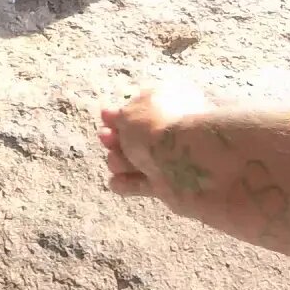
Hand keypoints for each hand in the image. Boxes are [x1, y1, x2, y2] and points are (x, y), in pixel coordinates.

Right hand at [98, 82, 215, 202]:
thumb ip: (118, 116)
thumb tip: (111, 115)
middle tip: (106, 138)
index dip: (121, 114)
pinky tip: (117, 181)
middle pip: (135, 136)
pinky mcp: (166, 186)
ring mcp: (169, 159)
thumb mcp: (129, 112)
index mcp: (171, 104)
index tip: (105, 117)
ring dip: (118, 161)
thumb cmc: (157, 128)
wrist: (184, 163)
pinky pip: (140, 184)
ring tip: (117, 162)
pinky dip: (126, 184)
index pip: (143, 108)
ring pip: (134, 160)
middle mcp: (172, 131)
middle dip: (115, 138)